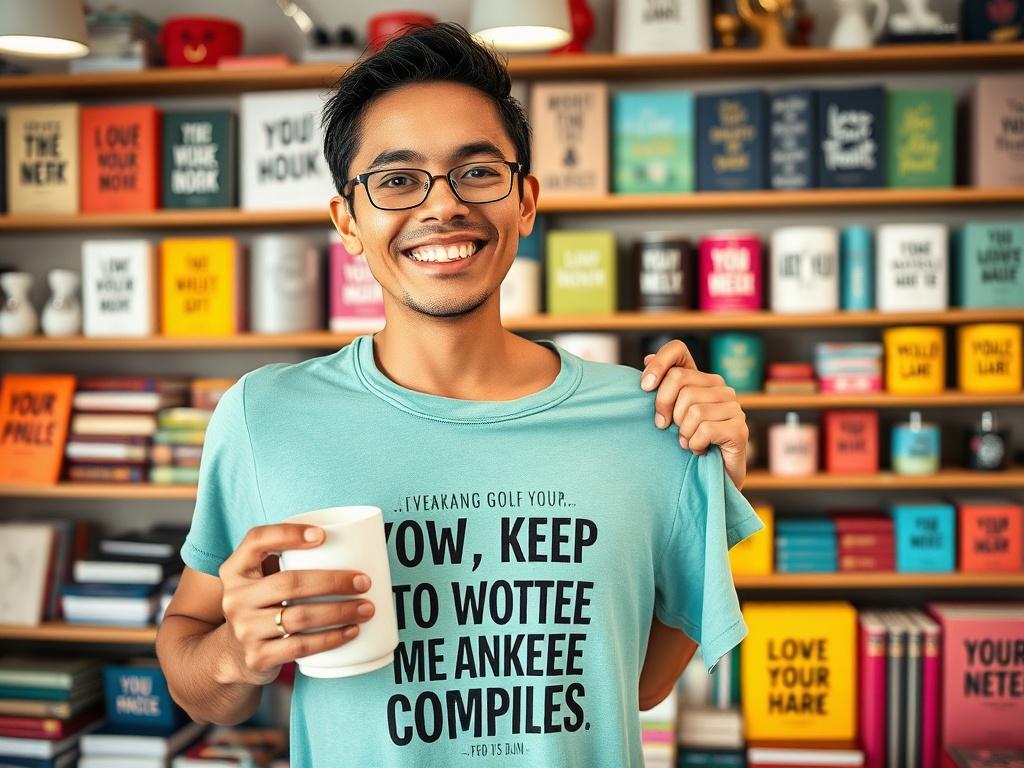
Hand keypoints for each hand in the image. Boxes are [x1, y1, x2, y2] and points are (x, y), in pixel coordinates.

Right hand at [218, 523, 374, 684]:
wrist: (234, 655)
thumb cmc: (262, 604)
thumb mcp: (261, 578)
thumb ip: (285, 559)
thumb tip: (348, 543)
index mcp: (236, 569)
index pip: (257, 540)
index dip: (289, 534)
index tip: (323, 535)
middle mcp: (235, 598)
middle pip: (289, 582)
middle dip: (333, 581)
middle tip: (363, 582)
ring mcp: (244, 630)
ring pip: (300, 617)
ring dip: (339, 611)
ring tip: (366, 608)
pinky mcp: (257, 657)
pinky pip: (301, 646)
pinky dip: (331, 639)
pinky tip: (350, 631)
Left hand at [641, 339, 749, 489]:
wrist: (712, 479)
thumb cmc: (688, 444)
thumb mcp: (669, 414)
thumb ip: (661, 389)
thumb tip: (647, 358)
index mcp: (702, 379)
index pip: (678, 351)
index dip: (658, 364)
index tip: (644, 388)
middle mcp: (721, 388)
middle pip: (678, 380)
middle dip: (664, 408)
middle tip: (666, 428)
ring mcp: (733, 407)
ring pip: (691, 409)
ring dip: (682, 433)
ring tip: (687, 442)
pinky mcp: (739, 428)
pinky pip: (704, 429)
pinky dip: (694, 444)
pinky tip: (699, 451)